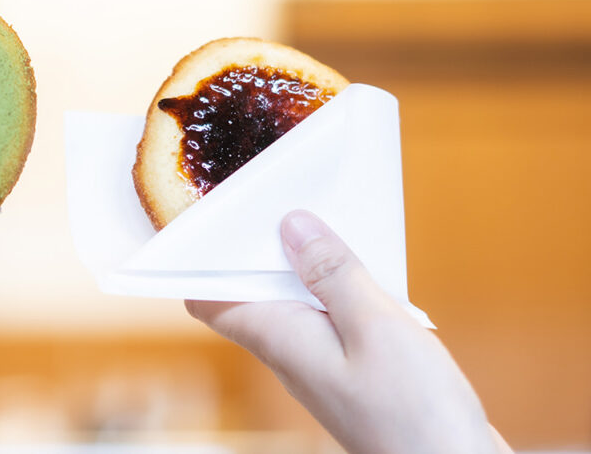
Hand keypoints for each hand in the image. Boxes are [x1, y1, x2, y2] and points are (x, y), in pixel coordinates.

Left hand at [186, 210, 511, 453]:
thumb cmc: (414, 417)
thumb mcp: (375, 328)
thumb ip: (332, 274)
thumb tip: (290, 226)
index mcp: (279, 339)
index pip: (209, 299)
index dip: (201, 259)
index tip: (209, 217)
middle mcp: (290, 352)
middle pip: (253, 290)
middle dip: (260, 247)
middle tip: (276, 199)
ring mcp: (320, 363)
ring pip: (294, 299)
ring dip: (303, 262)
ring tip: (321, 217)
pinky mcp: (352, 369)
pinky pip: (328, 316)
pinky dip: (335, 286)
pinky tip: (362, 267)